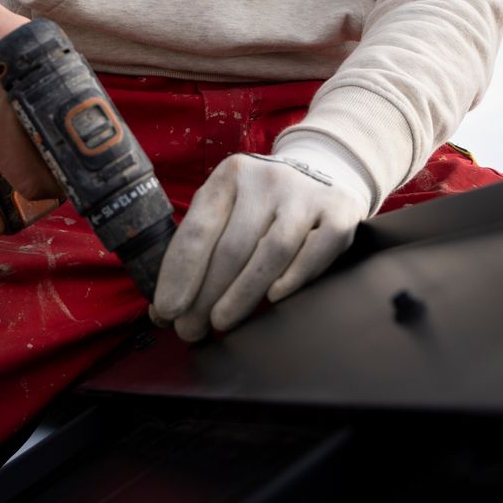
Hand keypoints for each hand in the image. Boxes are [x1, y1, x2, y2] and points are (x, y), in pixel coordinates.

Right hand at [0, 0, 57, 200]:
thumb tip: (94, 126)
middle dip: (44, 169)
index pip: (32, 183)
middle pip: (20, 179)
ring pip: (1, 170)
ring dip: (19, 157)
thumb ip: (61, 95)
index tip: (76, 170)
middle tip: (61, 147)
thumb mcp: (41, 58)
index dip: (59, 182)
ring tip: (24, 122)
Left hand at [149, 138, 373, 340]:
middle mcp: (267, 178)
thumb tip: (163, 310)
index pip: (199, 230)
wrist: (325, 172)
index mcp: (230, 175)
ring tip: (221, 323)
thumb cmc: (262, 206)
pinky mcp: (339, 210)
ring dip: (243, 294)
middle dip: (206, 295)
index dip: (180, 273)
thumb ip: (199, 248)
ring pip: (271, 251)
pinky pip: (314, 251)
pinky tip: (273, 299)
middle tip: (190, 330)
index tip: (168, 310)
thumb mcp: (228, 207)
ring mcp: (306, 193)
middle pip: (232, 247)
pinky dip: (293, 278)